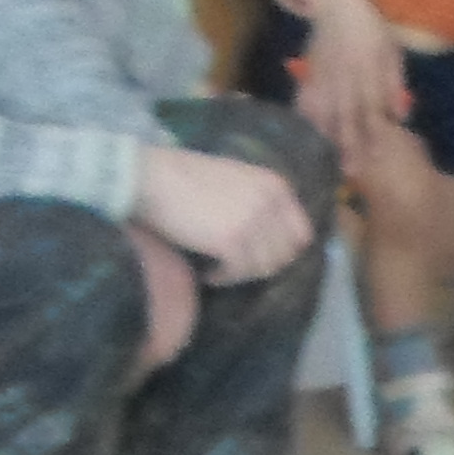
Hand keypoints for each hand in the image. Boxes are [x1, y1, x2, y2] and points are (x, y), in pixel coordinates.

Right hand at [135, 145, 316, 283]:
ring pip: (262, 267)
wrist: (153, 177)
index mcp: (276, 186)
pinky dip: (224, 277)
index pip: (300, 233)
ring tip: (220, 270)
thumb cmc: (186, 177)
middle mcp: (271, 203)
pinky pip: (238, 271)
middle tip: (237, 268)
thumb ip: (259, 201)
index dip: (282, 251)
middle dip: (261, 265)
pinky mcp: (232, 240)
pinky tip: (208, 273)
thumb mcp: (237, 179)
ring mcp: (254, 222)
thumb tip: (269, 236)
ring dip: (241, 274)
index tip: (260, 257)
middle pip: (284, 255)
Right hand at [290, 6, 402, 164]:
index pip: (372, 108)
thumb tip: (400, 118)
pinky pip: (306, 99)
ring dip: (327, 136)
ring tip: (327, 160)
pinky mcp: (311, 72)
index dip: (375, 133)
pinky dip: (306, 118)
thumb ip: (395, 85)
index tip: (378, 157)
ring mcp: (325, 75)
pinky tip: (306, 134)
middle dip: (349, 144)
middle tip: (350, 171)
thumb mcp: (392, 52)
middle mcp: (346, 77)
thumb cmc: (371, 28)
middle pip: (347, 115)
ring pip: (325, 111)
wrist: (337, 4)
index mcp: (368, 70)